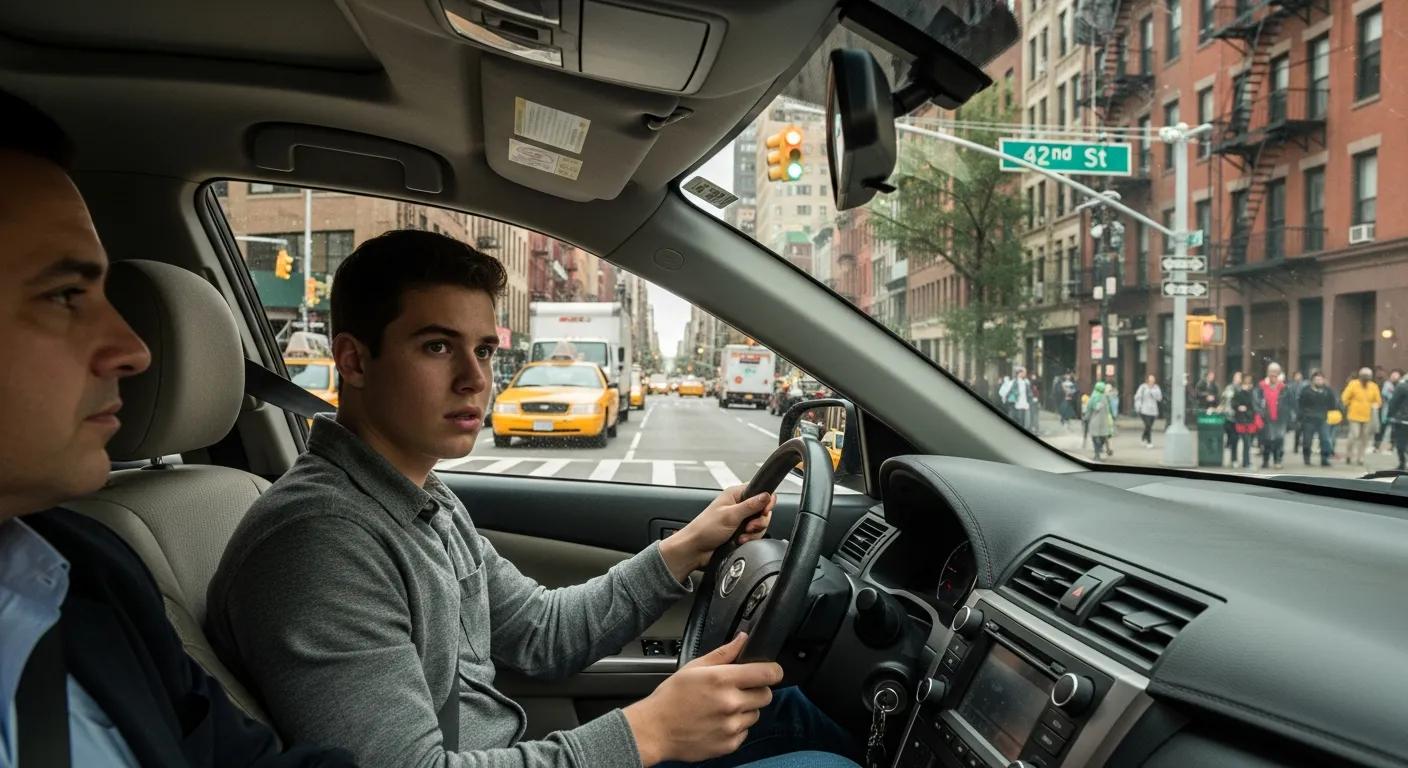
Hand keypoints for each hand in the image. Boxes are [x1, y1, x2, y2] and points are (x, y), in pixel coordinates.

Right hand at [624, 633, 781, 765]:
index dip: (772, 670)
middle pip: (766, 694)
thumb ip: (723, 653)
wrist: (655, 730)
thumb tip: (743, 639)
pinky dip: (736, 728)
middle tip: (738, 690)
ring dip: (745, 710)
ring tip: (722, 708)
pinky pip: (745, 732)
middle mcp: (731, 703)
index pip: (768, 673)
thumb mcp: (694, 667)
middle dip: (756, 690)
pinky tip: (717, 722)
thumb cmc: (671, 697)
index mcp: (722, 679)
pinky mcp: (729, 744)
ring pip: (756, 714)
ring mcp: (731, 726)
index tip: (769, 671)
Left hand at [660, 485, 775, 577]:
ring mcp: (740, 519)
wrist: (696, 549)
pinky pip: (754, 534)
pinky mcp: (740, 531)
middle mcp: (739, 505)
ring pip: (760, 524)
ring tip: (741, 536)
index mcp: (735, 494)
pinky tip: (739, 541)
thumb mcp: (730, 516)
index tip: (764, 511)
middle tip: (750, 526)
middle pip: (763, 510)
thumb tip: (766, 496)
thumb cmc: (705, 529)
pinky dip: (750, 539)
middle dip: (759, 521)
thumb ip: (750, 506)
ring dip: (753, 532)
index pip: (760, 490)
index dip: (766, 501)